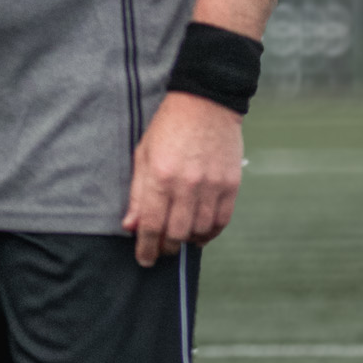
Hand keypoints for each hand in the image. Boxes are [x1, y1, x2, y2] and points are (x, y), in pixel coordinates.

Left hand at [122, 93, 244, 266]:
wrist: (206, 103)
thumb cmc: (168, 129)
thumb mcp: (143, 156)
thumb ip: (138, 194)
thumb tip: (131, 227)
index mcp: (161, 177)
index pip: (152, 226)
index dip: (146, 248)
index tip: (144, 259)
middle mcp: (187, 185)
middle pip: (177, 234)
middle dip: (166, 248)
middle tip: (161, 250)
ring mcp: (212, 186)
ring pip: (201, 231)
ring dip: (188, 240)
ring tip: (180, 238)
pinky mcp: (231, 184)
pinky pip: (222, 221)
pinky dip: (210, 232)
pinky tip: (200, 232)